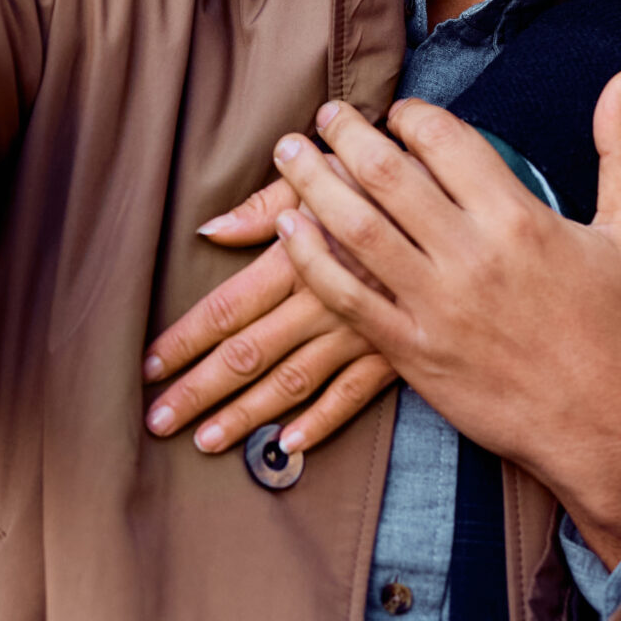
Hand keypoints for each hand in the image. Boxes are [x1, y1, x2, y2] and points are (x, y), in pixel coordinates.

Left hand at [140, 176, 398, 457]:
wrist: (471, 205)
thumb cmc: (389, 178)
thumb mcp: (329, 174)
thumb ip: (266, 203)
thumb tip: (210, 228)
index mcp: (298, 257)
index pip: (227, 307)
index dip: (185, 339)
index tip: (148, 367)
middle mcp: (322, 301)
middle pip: (249, 354)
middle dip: (199, 390)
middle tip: (159, 420)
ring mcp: (359, 332)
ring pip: (292, 382)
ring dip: (246, 414)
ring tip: (206, 441)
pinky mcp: (395, 351)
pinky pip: (353, 396)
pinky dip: (321, 423)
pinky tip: (289, 447)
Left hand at [273, 71, 620, 564]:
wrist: (604, 428)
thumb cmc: (618, 328)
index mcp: (521, 219)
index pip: (444, 139)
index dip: (410, 114)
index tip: (396, 112)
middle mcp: (472, 256)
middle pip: (387, 173)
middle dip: (345, 132)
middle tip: (325, 113)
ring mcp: (437, 305)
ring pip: (355, 227)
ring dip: (312, 181)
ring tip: (289, 152)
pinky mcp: (412, 350)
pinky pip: (346, 295)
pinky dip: (310, 257)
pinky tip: (287, 227)